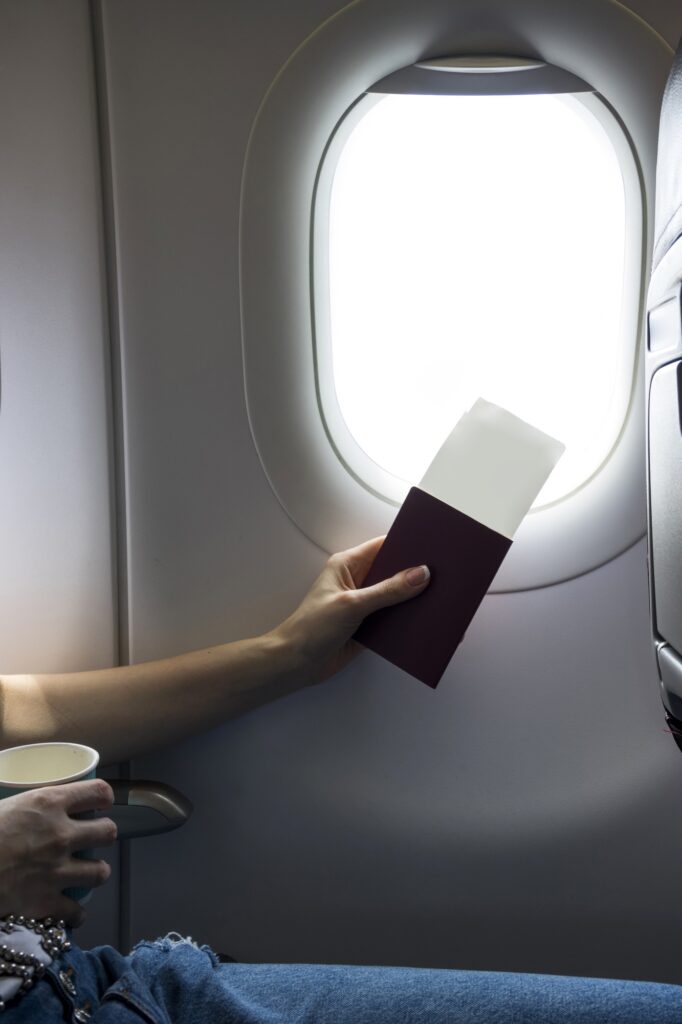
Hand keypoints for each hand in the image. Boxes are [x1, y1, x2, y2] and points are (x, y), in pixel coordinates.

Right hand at [0, 779, 116, 926]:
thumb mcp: (5, 805)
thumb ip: (28, 805)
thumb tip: (35, 805)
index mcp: (48, 804)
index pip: (97, 792)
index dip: (103, 797)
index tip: (100, 803)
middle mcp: (60, 835)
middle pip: (108, 832)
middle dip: (103, 834)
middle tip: (91, 838)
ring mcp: (56, 871)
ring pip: (101, 872)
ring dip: (94, 872)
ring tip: (85, 872)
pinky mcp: (46, 903)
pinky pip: (76, 912)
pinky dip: (75, 914)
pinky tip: (70, 910)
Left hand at [272, 535, 429, 685]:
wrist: (295, 664)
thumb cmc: (311, 628)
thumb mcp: (352, 604)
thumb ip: (387, 591)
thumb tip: (419, 574)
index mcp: (348, 565)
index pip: (383, 546)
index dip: (407, 544)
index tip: (433, 546)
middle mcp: (358, 581)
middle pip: (394, 571)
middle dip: (417, 574)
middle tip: (445, 575)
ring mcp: (365, 604)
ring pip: (397, 596)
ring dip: (415, 599)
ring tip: (442, 600)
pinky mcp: (369, 626)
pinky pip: (395, 619)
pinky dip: (409, 621)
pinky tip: (427, 623)